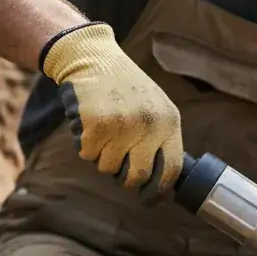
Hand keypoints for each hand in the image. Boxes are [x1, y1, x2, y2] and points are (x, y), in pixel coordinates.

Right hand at [41, 21, 183, 193]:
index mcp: (169, 121)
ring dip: (101, 157)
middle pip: (138, 176)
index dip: (160, 189)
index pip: (172, 168)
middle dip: (125, 179)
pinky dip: (84, 145)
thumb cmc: (123, 86)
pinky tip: (89, 124)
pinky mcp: (97, 125)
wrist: (93, 57)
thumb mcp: (154, 106)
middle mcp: (150, 124)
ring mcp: (124, 125)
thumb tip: (161, 178)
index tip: (150, 198)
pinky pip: (88, 155)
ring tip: (103, 132)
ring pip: (108, 167)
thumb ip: (160, 136)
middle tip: (118, 167)